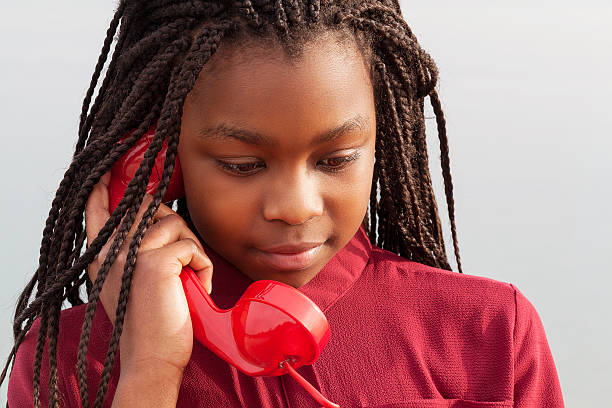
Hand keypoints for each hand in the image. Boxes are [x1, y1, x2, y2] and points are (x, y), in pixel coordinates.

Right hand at [85, 171, 212, 376]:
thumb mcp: (128, 281)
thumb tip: (153, 218)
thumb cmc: (149, 320)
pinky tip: (198, 286)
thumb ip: (131, 251)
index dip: (104, 187)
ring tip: (190, 277)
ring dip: (193, 248)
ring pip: (175, 223)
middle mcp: (110, 251)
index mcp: (101, 256)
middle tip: (183, 256)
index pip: (96, 210)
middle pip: (147, 206)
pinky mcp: (154, 263)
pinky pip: (192, 246)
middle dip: (174, 224)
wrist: (152, 358)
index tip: (110, 169)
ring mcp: (130, 255)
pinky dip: (204, 266)